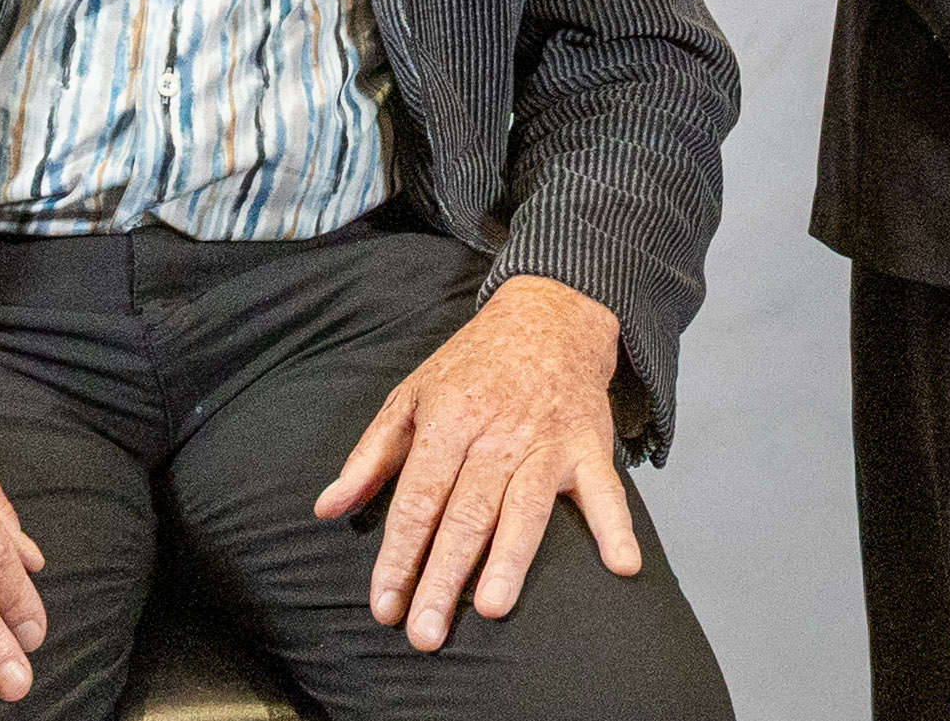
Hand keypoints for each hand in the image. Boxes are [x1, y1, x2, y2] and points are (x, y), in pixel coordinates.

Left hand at [315, 277, 635, 650]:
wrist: (550, 313)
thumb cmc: (474, 363)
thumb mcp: (411, 395)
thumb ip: (370, 455)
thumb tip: (327, 508)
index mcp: (448, 421)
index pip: (418, 500)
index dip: (399, 556)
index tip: (384, 606)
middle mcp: (498, 435)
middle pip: (467, 514)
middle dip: (443, 576)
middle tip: (424, 634)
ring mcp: (547, 442)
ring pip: (526, 507)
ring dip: (510, 558)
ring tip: (491, 607)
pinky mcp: (589, 445)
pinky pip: (607, 490)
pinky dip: (616, 526)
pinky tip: (622, 566)